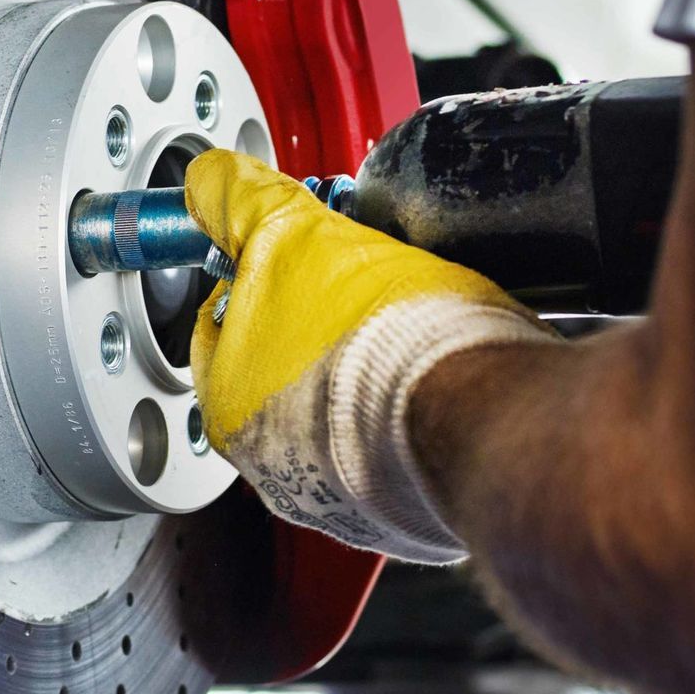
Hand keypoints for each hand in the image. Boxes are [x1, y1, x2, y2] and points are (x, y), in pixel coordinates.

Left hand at [185, 150, 552, 562]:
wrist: (483, 409)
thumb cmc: (383, 337)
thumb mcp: (294, 236)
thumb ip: (242, 204)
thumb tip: (211, 179)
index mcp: (230, 408)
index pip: (220, 328)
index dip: (258, 278)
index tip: (290, 258)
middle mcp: (276, 469)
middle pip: (281, 373)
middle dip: (315, 327)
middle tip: (354, 291)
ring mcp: (343, 499)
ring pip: (340, 414)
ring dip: (365, 372)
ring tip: (403, 332)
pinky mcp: (408, 514)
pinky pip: (399, 451)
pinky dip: (411, 417)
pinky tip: (434, 382)